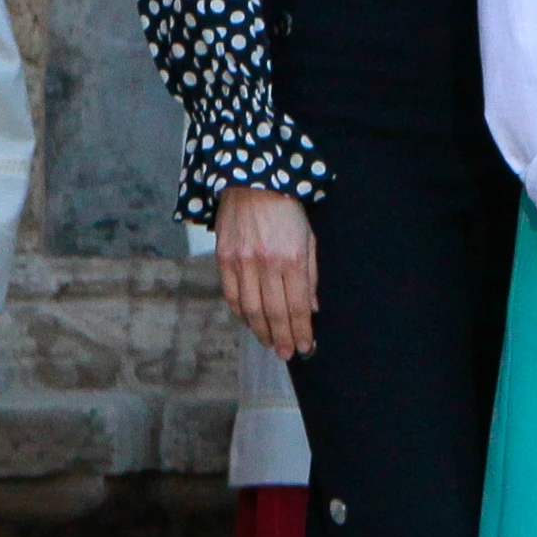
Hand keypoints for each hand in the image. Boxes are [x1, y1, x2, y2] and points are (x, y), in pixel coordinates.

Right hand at [214, 185, 320, 360]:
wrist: (251, 182)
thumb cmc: (287, 209)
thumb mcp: (309, 238)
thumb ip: (311, 275)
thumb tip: (312, 308)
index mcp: (292, 258)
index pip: (297, 306)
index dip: (301, 331)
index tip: (306, 347)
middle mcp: (266, 263)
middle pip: (274, 313)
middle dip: (282, 338)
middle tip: (288, 353)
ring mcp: (242, 262)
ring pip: (250, 309)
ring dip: (261, 331)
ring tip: (271, 343)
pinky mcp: (224, 259)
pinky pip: (231, 295)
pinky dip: (240, 313)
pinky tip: (250, 322)